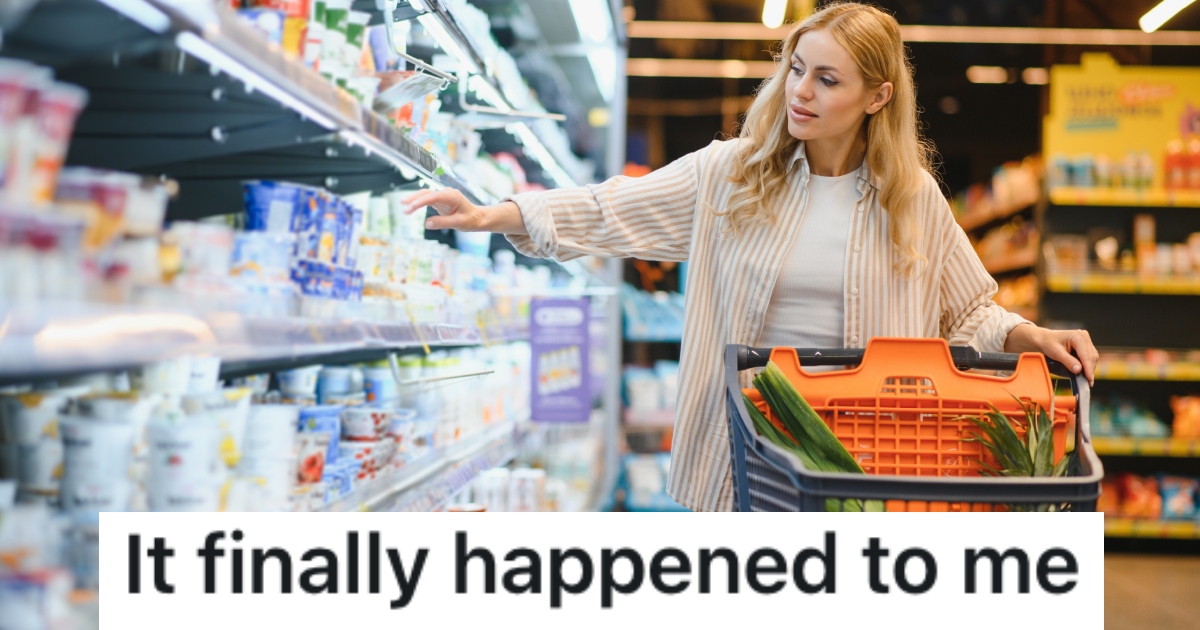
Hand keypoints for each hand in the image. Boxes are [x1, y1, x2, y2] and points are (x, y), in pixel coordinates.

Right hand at [401, 189, 527, 234]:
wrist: (477, 218)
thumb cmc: (470, 220)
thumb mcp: (458, 223)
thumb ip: (442, 222)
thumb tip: (426, 224)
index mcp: (452, 196)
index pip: (432, 197)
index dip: (420, 202)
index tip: (411, 208)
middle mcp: (446, 193)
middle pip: (427, 193)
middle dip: (414, 198)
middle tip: (403, 206)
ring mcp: (443, 196)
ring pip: (425, 195)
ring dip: (414, 200)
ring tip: (403, 206)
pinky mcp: (440, 201)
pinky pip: (427, 200)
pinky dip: (419, 203)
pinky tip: (411, 208)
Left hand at [1004, 323, 1098, 385]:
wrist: (1044, 339)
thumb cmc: (1048, 344)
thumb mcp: (1056, 353)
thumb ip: (1068, 361)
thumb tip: (1079, 370)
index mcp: (1077, 336)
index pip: (1086, 355)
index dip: (1088, 368)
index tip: (1089, 379)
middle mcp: (1084, 336)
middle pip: (1091, 356)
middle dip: (1090, 369)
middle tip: (1088, 382)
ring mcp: (1086, 339)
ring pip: (1093, 356)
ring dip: (1090, 367)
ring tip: (1087, 378)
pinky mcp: (1085, 344)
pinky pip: (1090, 355)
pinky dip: (1088, 364)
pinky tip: (1085, 371)